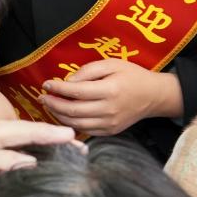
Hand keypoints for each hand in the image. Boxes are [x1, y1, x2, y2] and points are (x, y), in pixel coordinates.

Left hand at [40, 59, 182, 135]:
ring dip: (58, 115)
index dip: (58, 88)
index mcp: (110, 90)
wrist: (153, 96)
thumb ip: (89, 70)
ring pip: (75, 123)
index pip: (76, 92)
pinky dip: (70, 124)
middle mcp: (109, 110)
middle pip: (73, 110)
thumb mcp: (112, 64)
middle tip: (43, 97)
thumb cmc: (132, 76)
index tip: (46, 84)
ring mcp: (109, 124)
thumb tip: (68, 81)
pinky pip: (85, 130)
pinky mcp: (109, 132)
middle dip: (53, 104)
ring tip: (49, 106)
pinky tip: (63, 115)